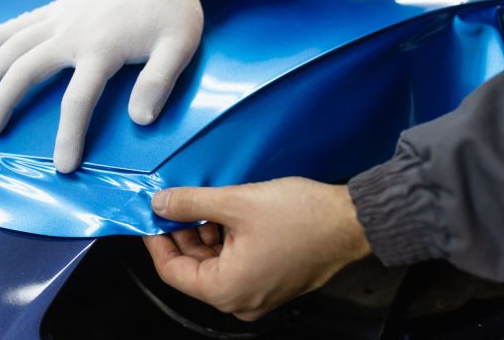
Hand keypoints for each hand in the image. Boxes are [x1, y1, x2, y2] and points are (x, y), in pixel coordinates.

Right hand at [0, 0, 215, 172]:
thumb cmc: (173, 10)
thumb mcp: (179, 46)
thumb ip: (159, 82)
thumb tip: (141, 120)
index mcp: (103, 49)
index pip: (78, 100)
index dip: (68, 136)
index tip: (62, 166)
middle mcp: (73, 33)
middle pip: (28, 70)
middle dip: (5, 101)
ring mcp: (63, 17)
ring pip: (16, 44)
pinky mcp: (60, 6)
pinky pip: (23, 21)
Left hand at [143, 177, 370, 320]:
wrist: (352, 222)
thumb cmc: (302, 217)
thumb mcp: (235, 202)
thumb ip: (191, 203)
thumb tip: (160, 204)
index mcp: (227, 290)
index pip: (172, 270)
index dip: (157, 240)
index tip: (151, 216)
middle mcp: (240, 301)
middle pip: (193, 268)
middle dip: (183, 233)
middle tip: (178, 203)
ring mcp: (258, 295)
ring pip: (214, 264)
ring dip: (206, 234)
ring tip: (208, 204)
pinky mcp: (271, 283)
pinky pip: (235, 264)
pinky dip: (226, 241)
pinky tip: (228, 215)